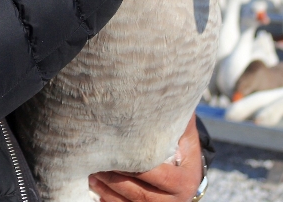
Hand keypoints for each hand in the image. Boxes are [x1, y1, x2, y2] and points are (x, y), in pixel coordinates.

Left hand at [89, 116, 203, 201]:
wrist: (190, 176)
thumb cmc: (184, 150)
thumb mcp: (186, 136)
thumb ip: (176, 120)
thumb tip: (165, 93)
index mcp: (184, 181)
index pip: (156, 174)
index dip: (134, 166)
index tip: (115, 152)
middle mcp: (175, 201)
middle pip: (140, 193)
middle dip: (116, 180)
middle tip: (96, 164)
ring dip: (109, 191)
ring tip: (92, 176)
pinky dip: (110, 201)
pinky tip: (96, 189)